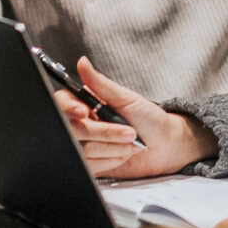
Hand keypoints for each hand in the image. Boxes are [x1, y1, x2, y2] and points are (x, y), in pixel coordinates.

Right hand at [53, 57, 215, 179]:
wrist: (165, 146)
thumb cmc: (149, 118)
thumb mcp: (126, 98)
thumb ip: (101, 84)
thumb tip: (82, 62)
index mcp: (86, 103)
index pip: (62, 103)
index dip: (69, 108)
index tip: (84, 113)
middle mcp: (81, 124)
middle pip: (73, 129)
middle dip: (105, 132)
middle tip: (130, 132)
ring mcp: (84, 145)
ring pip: (82, 150)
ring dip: (112, 148)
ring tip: (131, 143)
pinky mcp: (89, 164)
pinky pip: (88, 166)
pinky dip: (110, 161)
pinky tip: (123, 155)